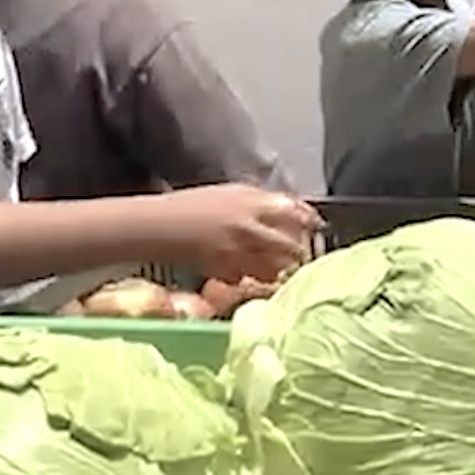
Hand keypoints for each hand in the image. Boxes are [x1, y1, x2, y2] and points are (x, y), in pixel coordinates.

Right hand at [161, 185, 321, 284]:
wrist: (158, 225)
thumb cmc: (193, 205)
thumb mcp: (233, 193)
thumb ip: (263, 203)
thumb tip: (291, 211)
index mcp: (254, 203)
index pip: (297, 214)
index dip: (310, 223)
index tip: (316, 229)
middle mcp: (251, 227)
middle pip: (292, 247)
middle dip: (299, 254)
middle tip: (300, 257)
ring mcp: (238, 252)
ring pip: (275, 269)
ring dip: (280, 271)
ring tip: (278, 270)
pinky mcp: (224, 272)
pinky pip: (249, 280)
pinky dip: (252, 280)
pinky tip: (248, 275)